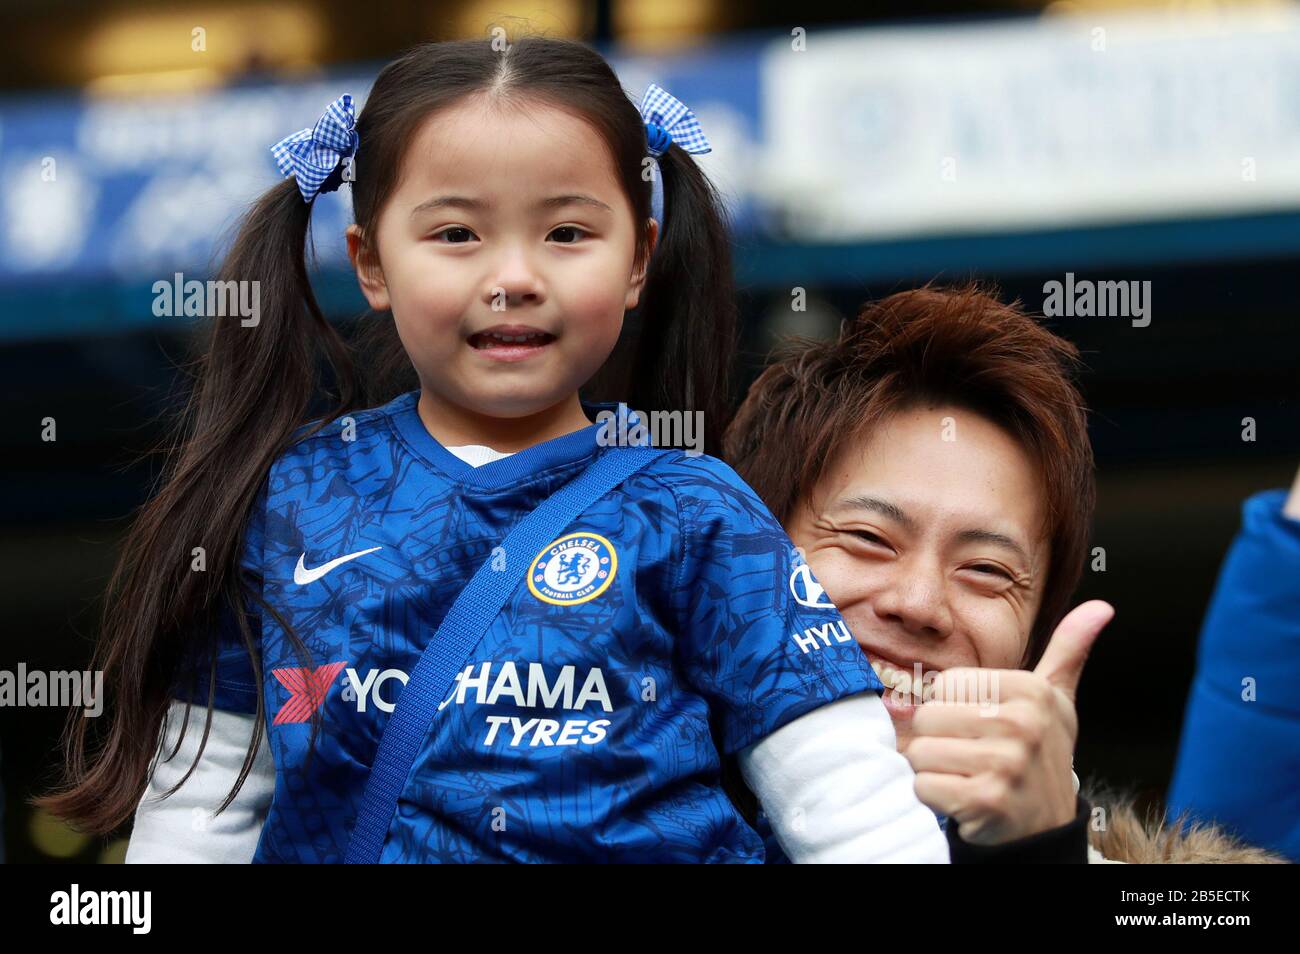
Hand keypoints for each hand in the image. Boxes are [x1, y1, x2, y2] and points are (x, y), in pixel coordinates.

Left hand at [902, 600, 1114, 844]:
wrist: (1046, 824)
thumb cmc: (1040, 754)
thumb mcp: (1057, 700)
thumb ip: (1068, 650)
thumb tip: (1101, 607)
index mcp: (1030, 691)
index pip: (944, 684)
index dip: (951, 708)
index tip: (980, 726)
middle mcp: (1021, 724)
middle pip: (926, 718)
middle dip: (937, 741)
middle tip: (970, 756)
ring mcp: (1005, 764)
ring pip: (920, 753)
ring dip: (935, 770)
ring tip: (968, 775)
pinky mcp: (986, 799)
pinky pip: (924, 786)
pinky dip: (935, 797)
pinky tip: (965, 799)